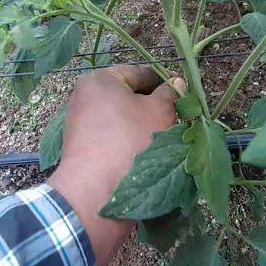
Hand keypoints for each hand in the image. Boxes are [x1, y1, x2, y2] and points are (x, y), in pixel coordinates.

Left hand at [48, 65, 185, 265]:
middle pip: (129, 96)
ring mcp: (81, 122)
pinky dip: (129, 140)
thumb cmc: (130, 143)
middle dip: (153, 107)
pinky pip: (112, 136)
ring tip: (165, 138)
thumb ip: (171, 95)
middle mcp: (85, 96)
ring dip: (143, 125)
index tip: (184, 97)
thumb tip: (176, 82)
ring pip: (122, 118)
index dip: (166, 83)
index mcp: (100, 79)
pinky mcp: (82, 146)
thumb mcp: (160, 113)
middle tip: (178, 120)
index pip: (141, 73)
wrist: (95, 192)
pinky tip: (147, 153)